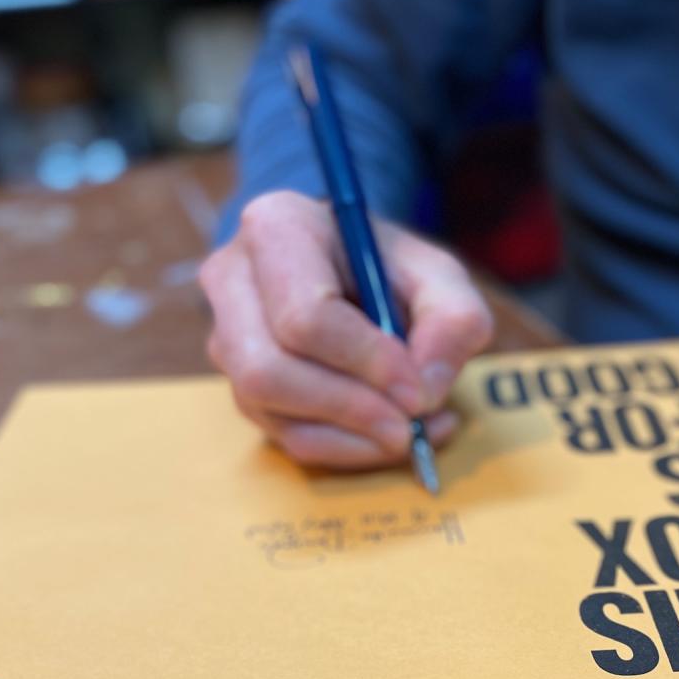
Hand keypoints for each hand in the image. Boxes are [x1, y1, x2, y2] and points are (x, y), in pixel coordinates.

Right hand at [199, 190, 492, 468]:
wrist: (347, 268)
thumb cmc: (389, 266)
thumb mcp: (440, 277)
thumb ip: (452, 322)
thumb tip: (424, 393)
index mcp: (276, 228)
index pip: (305, 315)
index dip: (365, 363)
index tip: (416, 391)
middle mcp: (232, 281)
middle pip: (268, 371)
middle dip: (349, 409)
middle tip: (409, 427)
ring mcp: (226, 339)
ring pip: (270, 411)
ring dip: (348, 437)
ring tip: (410, 433)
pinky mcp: (241, 387)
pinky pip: (284, 436)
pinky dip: (343, 449)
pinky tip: (386, 437)